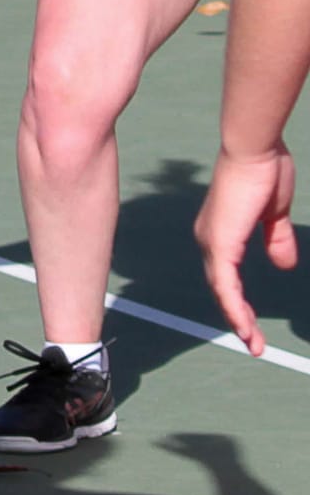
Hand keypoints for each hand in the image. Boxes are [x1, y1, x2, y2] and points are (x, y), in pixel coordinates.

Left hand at [196, 145, 296, 354]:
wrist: (255, 150)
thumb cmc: (264, 172)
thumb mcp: (273, 215)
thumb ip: (275, 240)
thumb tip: (284, 265)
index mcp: (222, 233)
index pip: (227, 277)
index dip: (239, 301)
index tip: (254, 325)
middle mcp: (210, 240)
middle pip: (222, 289)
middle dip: (239, 318)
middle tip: (255, 343)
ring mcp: (212, 242)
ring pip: (222, 291)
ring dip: (239, 320)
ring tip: (254, 344)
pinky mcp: (219, 243)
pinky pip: (225, 284)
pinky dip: (234, 307)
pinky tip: (244, 326)